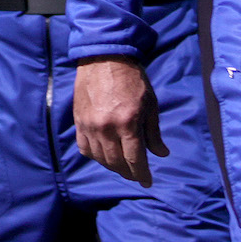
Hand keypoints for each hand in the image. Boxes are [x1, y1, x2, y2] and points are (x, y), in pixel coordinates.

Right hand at [74, 56, 168, 185]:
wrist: (104, 58)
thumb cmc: (132, 79)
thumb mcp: (150, 103)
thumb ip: (154, 131)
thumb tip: (161, 154)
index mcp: (127, 123)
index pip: (135, 159)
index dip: (142, 174)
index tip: (148, 183)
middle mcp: (106, 128)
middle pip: (117, 162)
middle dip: (128, 172)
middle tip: (136, 175)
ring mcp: (90, 126)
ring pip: (100, 158)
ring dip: (112, 166)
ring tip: (122, 167)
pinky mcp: (79, 122)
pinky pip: (85, 148)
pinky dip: (95, 156)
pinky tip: (104, 155)